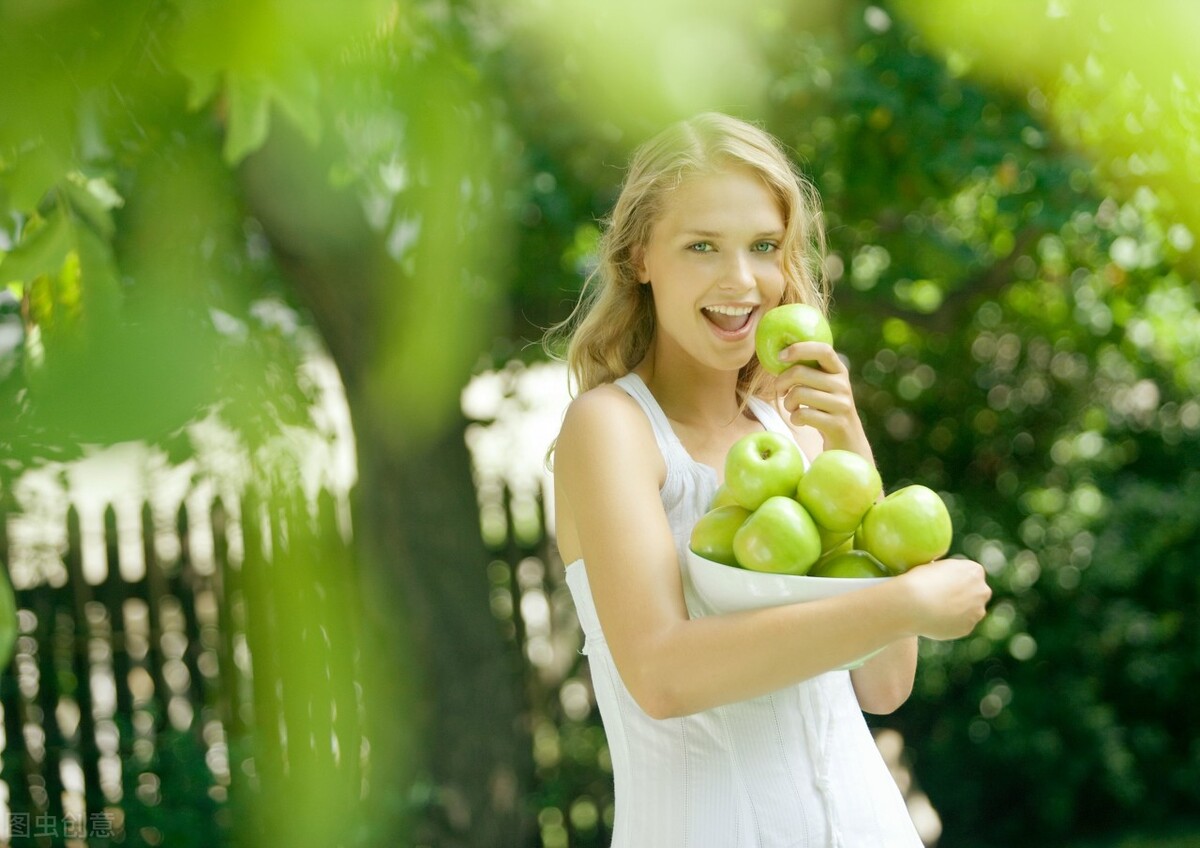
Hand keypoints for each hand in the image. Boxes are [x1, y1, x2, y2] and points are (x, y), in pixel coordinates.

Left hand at [773, 341, 870, 456]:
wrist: (849, 444)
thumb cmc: (827, 412)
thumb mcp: (823, 388)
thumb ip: (810, 372)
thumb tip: (780, 355)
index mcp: (839, 371)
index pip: (823, 349)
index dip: (799, 349)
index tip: (780, 356)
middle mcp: (843, 385)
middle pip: (800, 372)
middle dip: (781, 381)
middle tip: (780, 390)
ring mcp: (842, 405)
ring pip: (798, 393)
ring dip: (787, 403)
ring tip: (792, 409)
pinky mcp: (837, 424)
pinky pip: (803, 414)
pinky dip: (794, 418)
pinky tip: (800, 421)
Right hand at [897, 558, 991, 640]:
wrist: (913, 604)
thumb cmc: (919, 581)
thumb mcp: (937, 566)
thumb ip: (950, 572)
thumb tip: (947, 578)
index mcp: (974, 571)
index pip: (971, 574)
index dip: (957, 578)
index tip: (944, 582)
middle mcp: (982, 591)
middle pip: (977, 593)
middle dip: (965, 596)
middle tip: (943, 597)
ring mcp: (977, 611)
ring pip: (971, 611)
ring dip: (959, 611)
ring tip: (936, 610)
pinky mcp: (968, 628)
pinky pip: (961, 625)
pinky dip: (951, 623)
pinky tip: (935, 620)